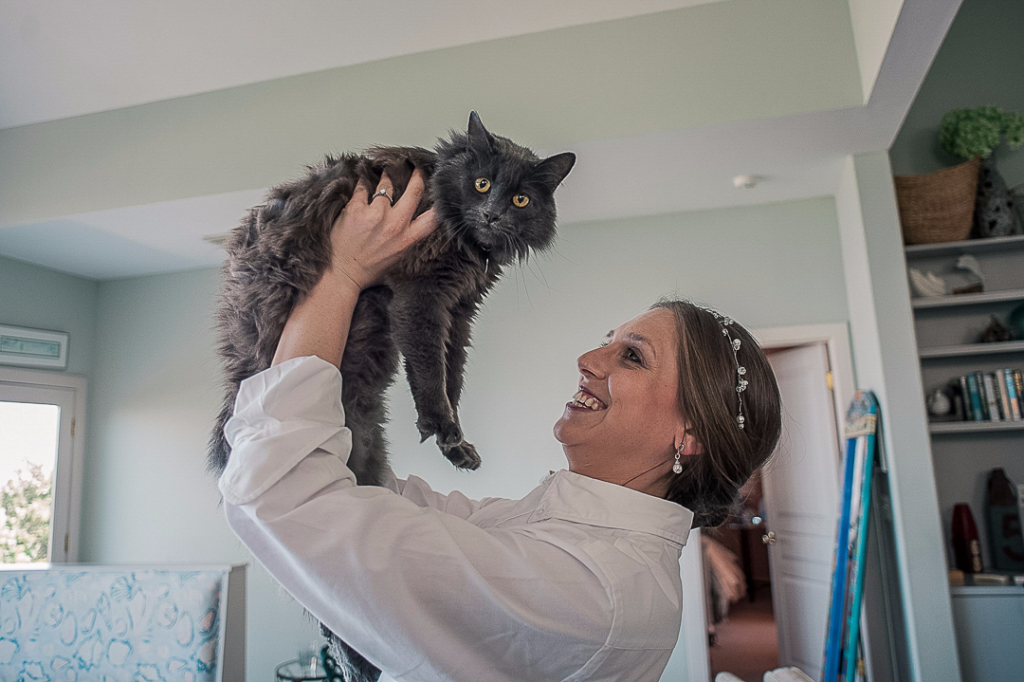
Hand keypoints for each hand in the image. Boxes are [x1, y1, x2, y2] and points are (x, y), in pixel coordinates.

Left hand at [328, 169, 437, 291]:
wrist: (341, 275)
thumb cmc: (366, 270)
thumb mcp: (397, 259)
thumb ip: (407, 240)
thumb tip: (413, 226)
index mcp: (407, 239)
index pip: (433, 218)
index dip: (439, 202)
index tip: (437, 190)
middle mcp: (395, 225)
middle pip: (414, 191)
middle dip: (416, 175)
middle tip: (413, 167)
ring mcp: (375, 215)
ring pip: (386, 184)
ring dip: (385, 178)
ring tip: (382, 174)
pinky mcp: (356, 209)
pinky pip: (363, 187)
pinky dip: (362, 183)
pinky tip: (362, 181)